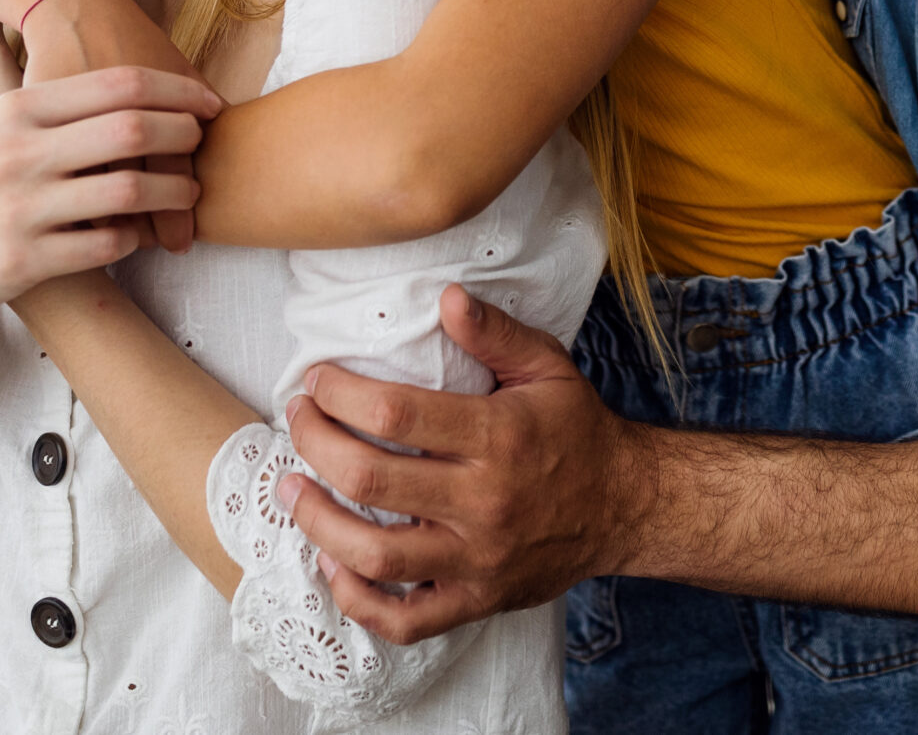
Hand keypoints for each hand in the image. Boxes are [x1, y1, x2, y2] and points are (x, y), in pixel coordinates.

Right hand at [21, 0, 201, 252]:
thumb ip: (54, 87)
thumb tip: (122, 56)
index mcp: (18, 110)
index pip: (120, 84)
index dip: (178, 90)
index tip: (210, 102)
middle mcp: (17, 154)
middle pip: (132, 130)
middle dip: (184, 134)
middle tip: (202, 142)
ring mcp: (20, 208)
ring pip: (130, 191)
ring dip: (175, 191)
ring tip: (188, 190)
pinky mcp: (25, 259)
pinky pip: (110, 244)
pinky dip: (139, 237)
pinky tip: (148, 231)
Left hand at [281, 286, 642, 641]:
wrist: (625, 505)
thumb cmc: (577, 430)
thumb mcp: (548, 367)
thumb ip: (495, 333)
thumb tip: (446, 297)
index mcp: (498, 436)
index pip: (396, 412)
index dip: (341, 394)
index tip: (317, 381)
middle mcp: (483, 500)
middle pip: (370, 478)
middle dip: (315, 445)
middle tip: (297, 422)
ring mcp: (477, 558)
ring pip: (374, 555)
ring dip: (317, 523)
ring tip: (292, 492)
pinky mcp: (477, 599)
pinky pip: (405, 620)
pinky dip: (358, 600)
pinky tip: (334, 565)